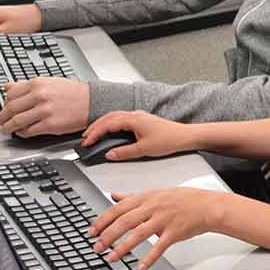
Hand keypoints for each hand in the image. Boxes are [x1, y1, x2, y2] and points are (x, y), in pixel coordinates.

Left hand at [0, 78, 91, 136]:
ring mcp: (44, 111)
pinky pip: (29, 131)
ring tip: (6, 129)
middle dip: (2, 117)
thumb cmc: (73, 93)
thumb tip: (7, 87)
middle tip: (0, 121)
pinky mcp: (50, 124)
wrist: (92, 102)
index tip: (4, 108)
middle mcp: (39, 96)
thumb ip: (27, 85)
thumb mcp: (49, 82)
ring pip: (17, 121)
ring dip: (8, 127)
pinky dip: (22, 133)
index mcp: (37, 83)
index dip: (4, 103)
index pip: (10, 94)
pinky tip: (21, 133)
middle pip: (11, 108)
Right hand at [81, 110, 196, 160]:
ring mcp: (139, 116)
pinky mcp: (143, 120)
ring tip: (93, 134)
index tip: (86, 142)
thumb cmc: (169, 140)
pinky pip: (121, 118)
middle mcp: (135, 114)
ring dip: (102, 124)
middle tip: (84, 138)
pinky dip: (111, 124)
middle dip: (94, 128)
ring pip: (114, 117)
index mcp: (133, 119)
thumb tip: (109, 154)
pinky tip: (110, 130)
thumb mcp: (144, 150)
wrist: (185, 136)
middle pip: (108, 118)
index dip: (94, 133)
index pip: (107, 125)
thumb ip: (124, 152)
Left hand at [88, 187, 225, 269]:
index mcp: (146, 198)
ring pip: (138, 234)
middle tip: (96, 248)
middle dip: (107, 236)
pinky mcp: (175, 232)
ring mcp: (164, 220)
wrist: (208, 206)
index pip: (118, 209)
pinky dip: (149, 258)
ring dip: (123, 248)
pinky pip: (160, 247)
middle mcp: (153, 208)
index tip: (91, 232)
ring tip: (112, 258)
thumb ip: (132, 197)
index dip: (102, 221)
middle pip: (124, 222)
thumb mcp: (155, 193)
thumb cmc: (184, 201)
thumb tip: (113, 196)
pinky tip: (140, 267)